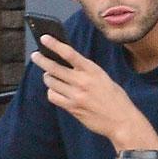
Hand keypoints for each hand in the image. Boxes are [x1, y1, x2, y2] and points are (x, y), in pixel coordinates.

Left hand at [31, 35, 157, 150]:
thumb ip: (87, 72)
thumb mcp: (104, 78)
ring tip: (50, 76)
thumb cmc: (115, 98)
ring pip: (51, 82)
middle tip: (35, 55)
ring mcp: (76, 95)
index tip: (44, 38)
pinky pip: (53, 96)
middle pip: (54, 68)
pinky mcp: (72, 108)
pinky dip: (52, 92)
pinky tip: (56, 91)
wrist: (121, 120)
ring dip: (48, 78)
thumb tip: (67, 63)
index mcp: (93, 70)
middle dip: (42, 60)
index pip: (69, 54)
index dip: (55, 45)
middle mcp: (83, 81)